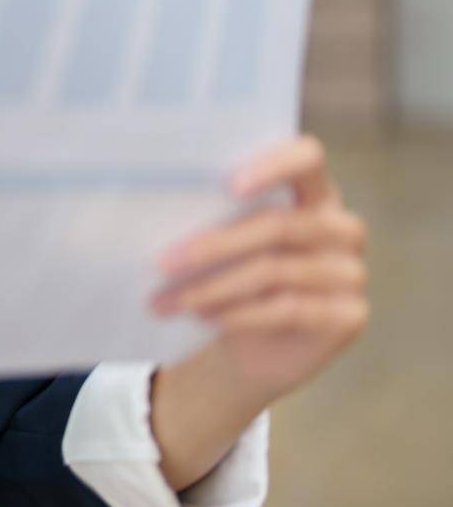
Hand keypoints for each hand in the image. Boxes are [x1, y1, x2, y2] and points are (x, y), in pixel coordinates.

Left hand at [152, 134, 369, 406]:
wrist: (261, 347)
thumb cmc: (236, 276)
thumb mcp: (227, 243)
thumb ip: (214, 216)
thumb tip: (155, 209)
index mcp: (315, 192)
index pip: (308, 158)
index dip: (273, 165)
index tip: (229, 184)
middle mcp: (341, 227)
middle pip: (278, 225)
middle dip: (213, 245)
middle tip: (163, 262)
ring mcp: (351, 272)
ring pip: (274, 271)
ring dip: (212, 287)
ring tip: (169, 300)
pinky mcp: (350, 315)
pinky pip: (288, 309)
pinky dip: (238, 314)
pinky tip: (205, 318)